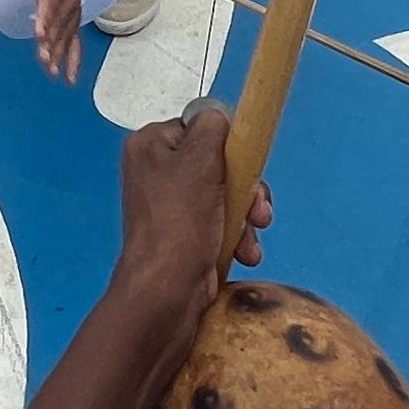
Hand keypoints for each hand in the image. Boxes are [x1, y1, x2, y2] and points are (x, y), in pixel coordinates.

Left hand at [0, 0, 95, 80]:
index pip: (50, 5)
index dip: (45, 20)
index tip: (40, 35)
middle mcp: (67, 3)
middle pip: (58, 25)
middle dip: (51, 43)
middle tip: (44, 58)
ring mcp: (72, 16)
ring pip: (66, 37)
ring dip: (59, 54)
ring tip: (51, 71)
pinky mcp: (74, 25)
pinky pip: (75, 44)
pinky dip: (73, 62)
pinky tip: (70, 79)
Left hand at [107, 101, 273, 363]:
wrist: (168, 292)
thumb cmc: (180, 221)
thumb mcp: (200, 161)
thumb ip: (213, 128)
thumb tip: (217, 117)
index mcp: (151, 145)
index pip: (200, 129)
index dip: (228, 147)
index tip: (244, 166)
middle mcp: (157, 172)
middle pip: (219, 163)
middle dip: (246, 188)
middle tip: (258, 210)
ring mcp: (172, 206)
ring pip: (227, 195)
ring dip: (247, 216)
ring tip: (252, 236)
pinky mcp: (187, 236)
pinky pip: (223, 223)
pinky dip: (238, 237)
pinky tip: (245, 253)